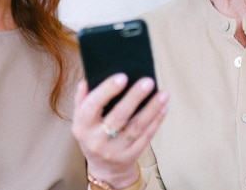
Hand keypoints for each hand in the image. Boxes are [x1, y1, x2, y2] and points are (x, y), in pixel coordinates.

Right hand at [72, 73, 168, 188]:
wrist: (103, 168)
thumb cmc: (92, 134)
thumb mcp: (81, 119)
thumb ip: (82, 99)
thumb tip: (87, 80)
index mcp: (82, 126)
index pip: (92, 106)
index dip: (107, 90)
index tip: (123, 76)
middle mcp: (97, 140)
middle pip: (118, 116)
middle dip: (135, 97)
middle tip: (148, 81)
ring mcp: (115, 150)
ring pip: (136, 127)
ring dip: (152, 109)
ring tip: (163, 94)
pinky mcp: (131, 156)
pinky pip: (146, 137)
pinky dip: (156, 121)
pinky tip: (164, 107)